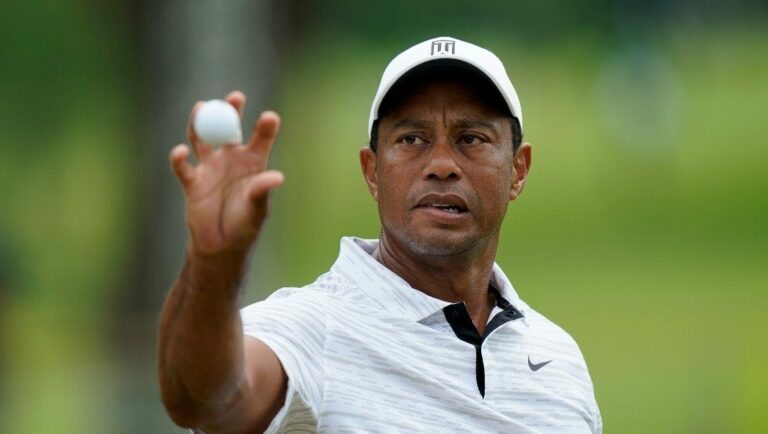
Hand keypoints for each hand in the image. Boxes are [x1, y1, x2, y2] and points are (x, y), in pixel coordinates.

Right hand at [170, 90, 283, 257]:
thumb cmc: (246, 224)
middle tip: (236, 97)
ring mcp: (210, 167)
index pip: (261, 139)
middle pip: (229, 128)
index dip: (265, 127)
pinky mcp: (192, 181)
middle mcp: (231, 159)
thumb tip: (277, 177)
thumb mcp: (258, 209)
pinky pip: (183, 167)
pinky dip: (179, 158)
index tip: (270, 117)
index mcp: (253, 163)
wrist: (221, 244)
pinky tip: (181, 153)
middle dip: (231, 111)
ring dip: (200, 122)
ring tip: (202, 106)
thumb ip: (262, 191)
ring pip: (202, 138)